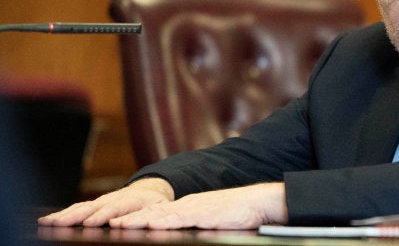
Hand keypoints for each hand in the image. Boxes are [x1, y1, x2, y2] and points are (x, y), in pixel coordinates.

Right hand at [37, 177, 174, 226]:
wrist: (150, 191)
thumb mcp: (158, 209)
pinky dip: (63, 213)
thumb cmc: (154, 204)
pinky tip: (48, 220)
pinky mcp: (94, 204)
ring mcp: (102, 200)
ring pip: (82, 206)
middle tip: (60, 223)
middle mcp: (113, 198)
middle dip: (76, 215)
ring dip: (65, 214)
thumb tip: (129, 224)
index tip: (90, 223)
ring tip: (49, 222)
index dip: (102, 215)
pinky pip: (77, 208)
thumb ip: (146, 216)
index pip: (115, 207)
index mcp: (131, 199)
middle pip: (93, 206)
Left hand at [108, 182, 287, 229]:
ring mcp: (194, 209)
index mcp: (186, 206)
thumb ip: (192, 223)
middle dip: (128, 217)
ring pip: (161, 214)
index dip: (134, 217)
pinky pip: (181, 218)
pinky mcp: (205, 215)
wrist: (257, 202)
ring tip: (119, 224)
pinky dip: (164, 221)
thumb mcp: (209, 219)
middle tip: (106, 222)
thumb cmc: (236, 213)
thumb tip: (177, 230)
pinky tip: (152, 223)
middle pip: (152, 212)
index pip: (155, 211)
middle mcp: (186, 205)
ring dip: (139, 219)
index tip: (114, 222)